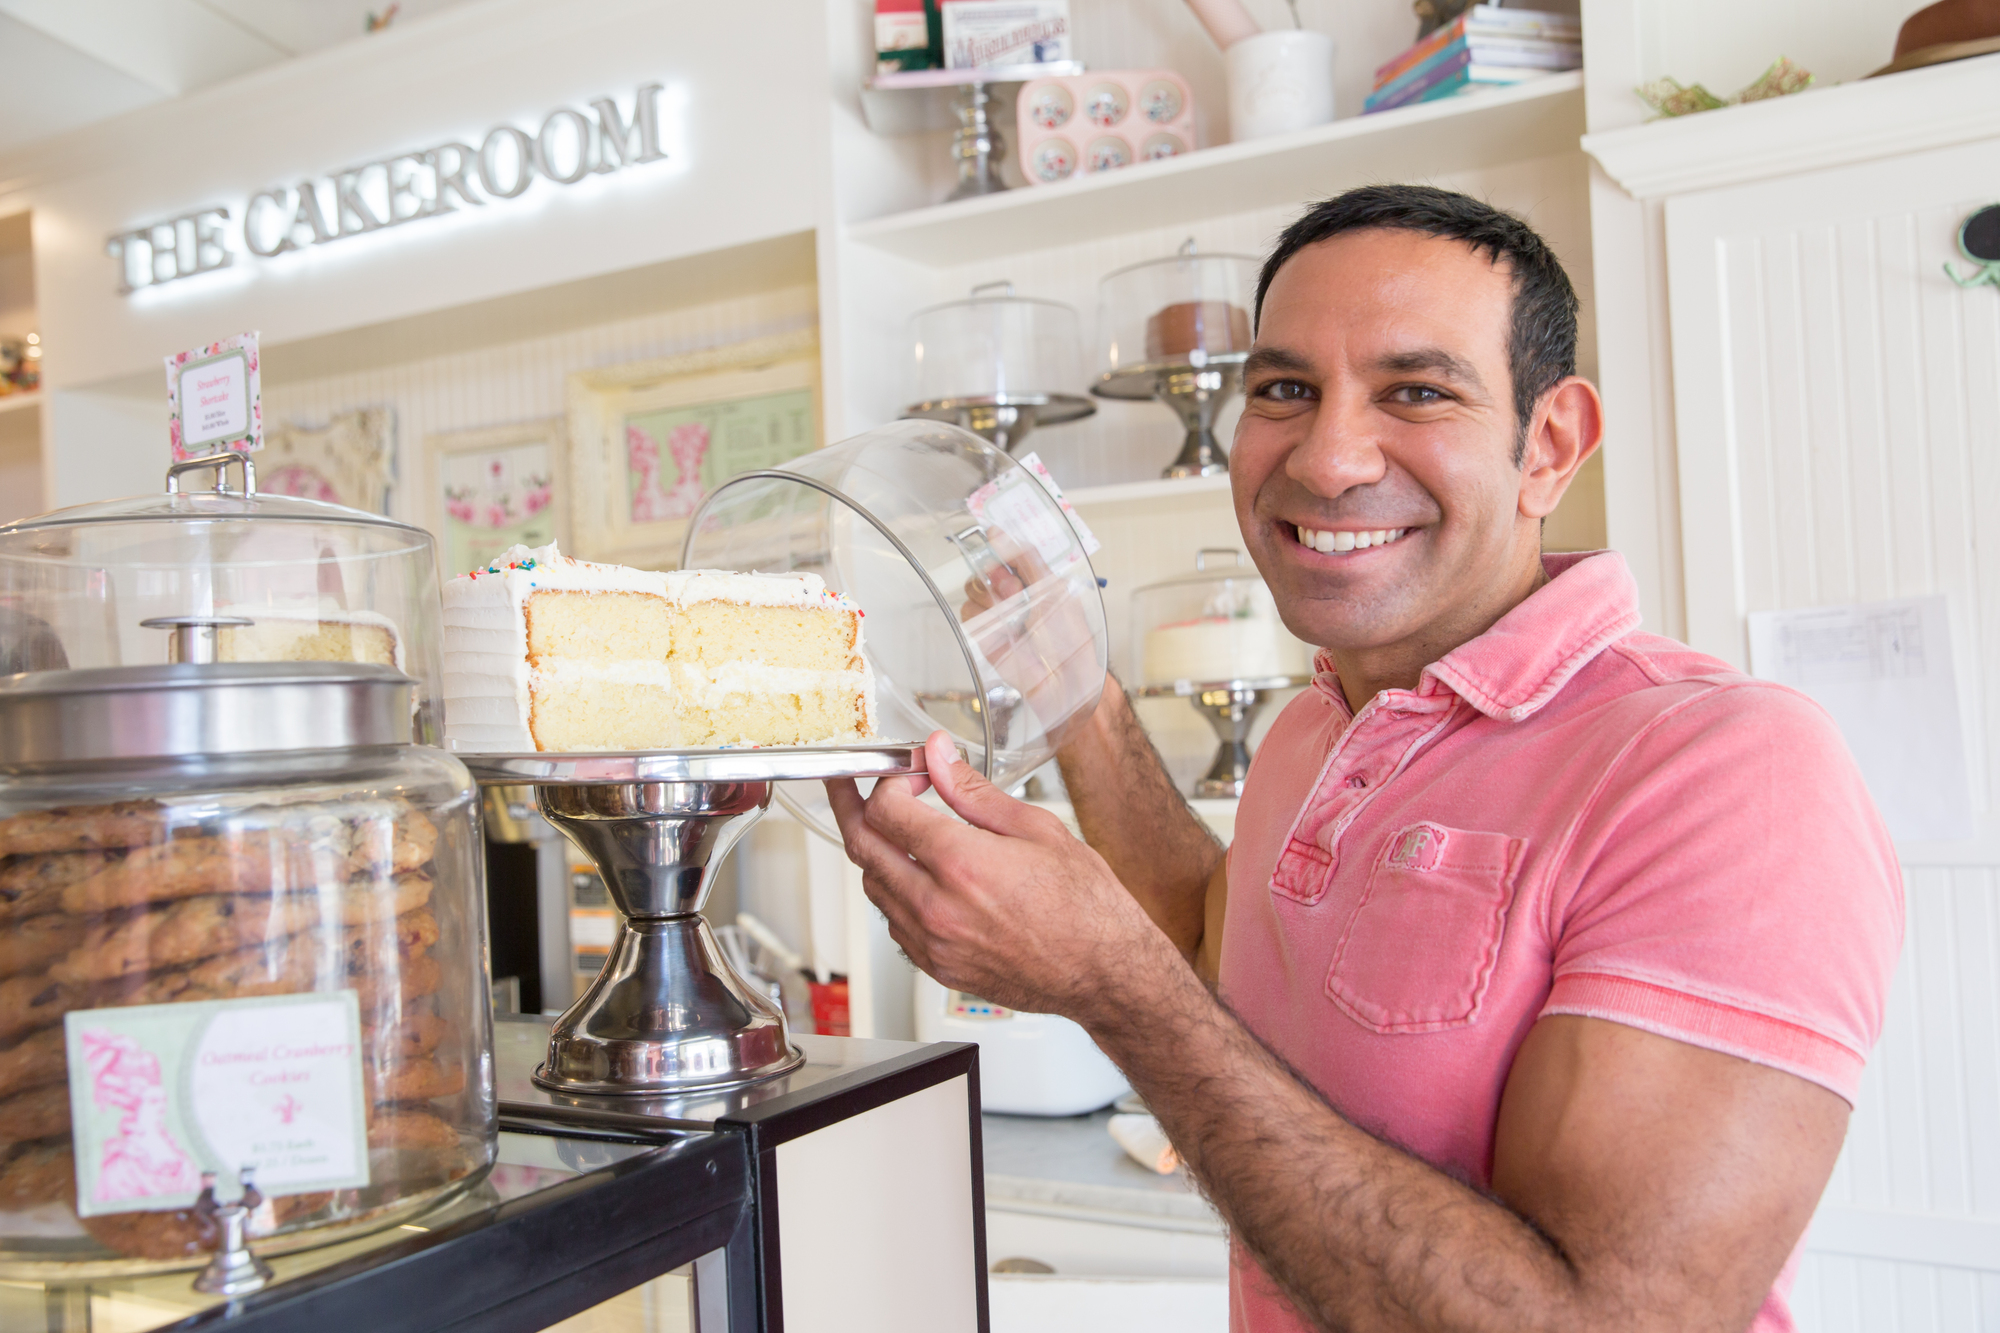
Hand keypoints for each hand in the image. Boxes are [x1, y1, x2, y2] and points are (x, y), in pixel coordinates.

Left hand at [825, 731, 1173, 1019]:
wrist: (1105, 973)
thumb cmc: (1085, 906)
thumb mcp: (1035, 829)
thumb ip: (973, 791)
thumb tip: (939, 757)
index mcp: (961, 864)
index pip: (886, 810)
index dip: (891, 781)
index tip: (910, 774)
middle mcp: (936, 907)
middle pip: (862, 847)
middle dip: (851, 806)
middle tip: (850, 785)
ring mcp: (932, 943)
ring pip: (873, 886)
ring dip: (876, 851)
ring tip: (896, 830)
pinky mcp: (937, 967)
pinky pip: (893, 923)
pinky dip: (895, 893)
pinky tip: (919, 877)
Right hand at [954, 527, 1104, 751]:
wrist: (1062, 678)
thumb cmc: (1067, 636)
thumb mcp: (1052, 589)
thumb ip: (1025, 558)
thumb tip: (996, 532)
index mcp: (1032, 576)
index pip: (1005, 549)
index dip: (998, 546)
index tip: (995, 545)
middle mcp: (1012, 590)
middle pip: (983, 566)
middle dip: (997, 576)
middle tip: (1015, 592)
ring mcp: (997, 611)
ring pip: (973, 588)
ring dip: (991, 599)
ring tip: (1014, 616)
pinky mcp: (984, 632)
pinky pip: (968, 613)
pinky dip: (982, 618)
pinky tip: (1001, 628)